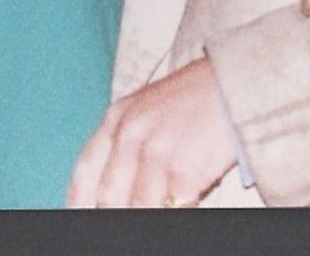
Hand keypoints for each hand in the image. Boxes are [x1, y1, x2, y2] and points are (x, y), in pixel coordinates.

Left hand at [66, 58, 237, 208]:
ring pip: (136, 207)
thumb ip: (122, 145)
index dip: (80, 201)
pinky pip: (172, 208)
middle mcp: (130, 136)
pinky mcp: (185, 171)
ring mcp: (157, 154)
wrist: (228, 85)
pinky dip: (172, 212)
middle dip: (111, 213)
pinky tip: (177, 207)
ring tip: (152, 210)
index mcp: (115, 121)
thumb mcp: (142, 111)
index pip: (85, 172)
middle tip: (119, 224)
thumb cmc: (188, 102)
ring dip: (141, 215)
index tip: (82, 215)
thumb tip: (106, 191)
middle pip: (107, 195)